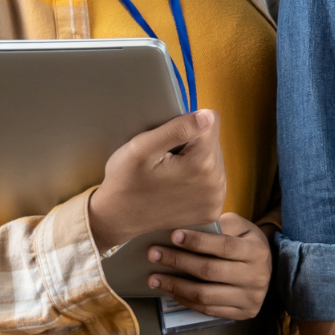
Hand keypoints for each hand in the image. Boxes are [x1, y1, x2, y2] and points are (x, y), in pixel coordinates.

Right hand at [88, 109, 226, 250]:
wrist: (117, 218)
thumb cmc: (124, 181)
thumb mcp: (140, 149)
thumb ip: (176, 129)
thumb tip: (208, 116)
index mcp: (202, 165)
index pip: (211, 121)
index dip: (187, 125)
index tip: (167, 142)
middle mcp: (216, 184)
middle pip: (214, 142)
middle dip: (192, 144)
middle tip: (164, 160)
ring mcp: (216, 200)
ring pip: (215, 160)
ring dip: (195, 161)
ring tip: (169, 173)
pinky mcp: (212, 210)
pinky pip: (213, 181)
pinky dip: (197, 179)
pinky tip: (177, 187)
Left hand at [145, 212, 273, 320]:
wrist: (267, 269)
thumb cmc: (246, 243)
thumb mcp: (240, 227)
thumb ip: (219, 226)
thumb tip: (186, 231)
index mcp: (257, 251)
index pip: (224, 246)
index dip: (197, 241)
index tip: (173, 235)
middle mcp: (257, 276)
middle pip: (210, 271)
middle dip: (178, 262)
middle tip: (153, 254)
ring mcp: (250, 298)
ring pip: (205, 295)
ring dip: (175, 285)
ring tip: (153, 277)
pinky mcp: (243, 313)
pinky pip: (207, 310)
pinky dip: (185, 300)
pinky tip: (169, 290)